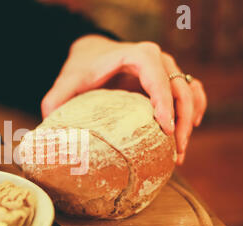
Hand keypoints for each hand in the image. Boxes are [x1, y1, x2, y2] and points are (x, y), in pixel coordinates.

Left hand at [41, 35, 206, 164]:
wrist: (94, 56)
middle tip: (175, 153)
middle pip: (180, 88)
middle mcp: (157, 60)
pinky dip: (194, 113)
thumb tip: (48, 132)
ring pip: (190, 93)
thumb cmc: (82, 69)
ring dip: (189, 122)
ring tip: (179, 153)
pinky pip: (193, 94)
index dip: (163, 99)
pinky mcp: (170, 82)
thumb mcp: (66, 82)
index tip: (164, 128)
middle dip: (181, 122)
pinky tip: (186, 134)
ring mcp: (167, 70)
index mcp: (134, 56)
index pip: (155, 73)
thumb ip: (56, 101)